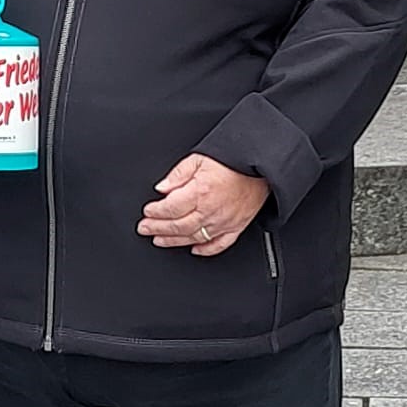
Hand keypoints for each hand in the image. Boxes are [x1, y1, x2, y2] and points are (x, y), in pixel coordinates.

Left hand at [138, 153, 269, 256]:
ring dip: (174, 241)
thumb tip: (162, 188)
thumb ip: (178, 174)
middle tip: (145, 229)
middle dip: (158, 228)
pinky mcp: (236, 226)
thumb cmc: (233, 159)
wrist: (261, 165)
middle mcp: (211, 210)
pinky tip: (194, 249)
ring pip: (194, 237)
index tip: (147, 212)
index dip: (155, 212)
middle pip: (178, 225)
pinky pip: (219, 244)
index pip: (171, 208)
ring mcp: (224, 221)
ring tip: (160, 240)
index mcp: (201, 191)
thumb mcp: (200, 158)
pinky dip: (205, 249)